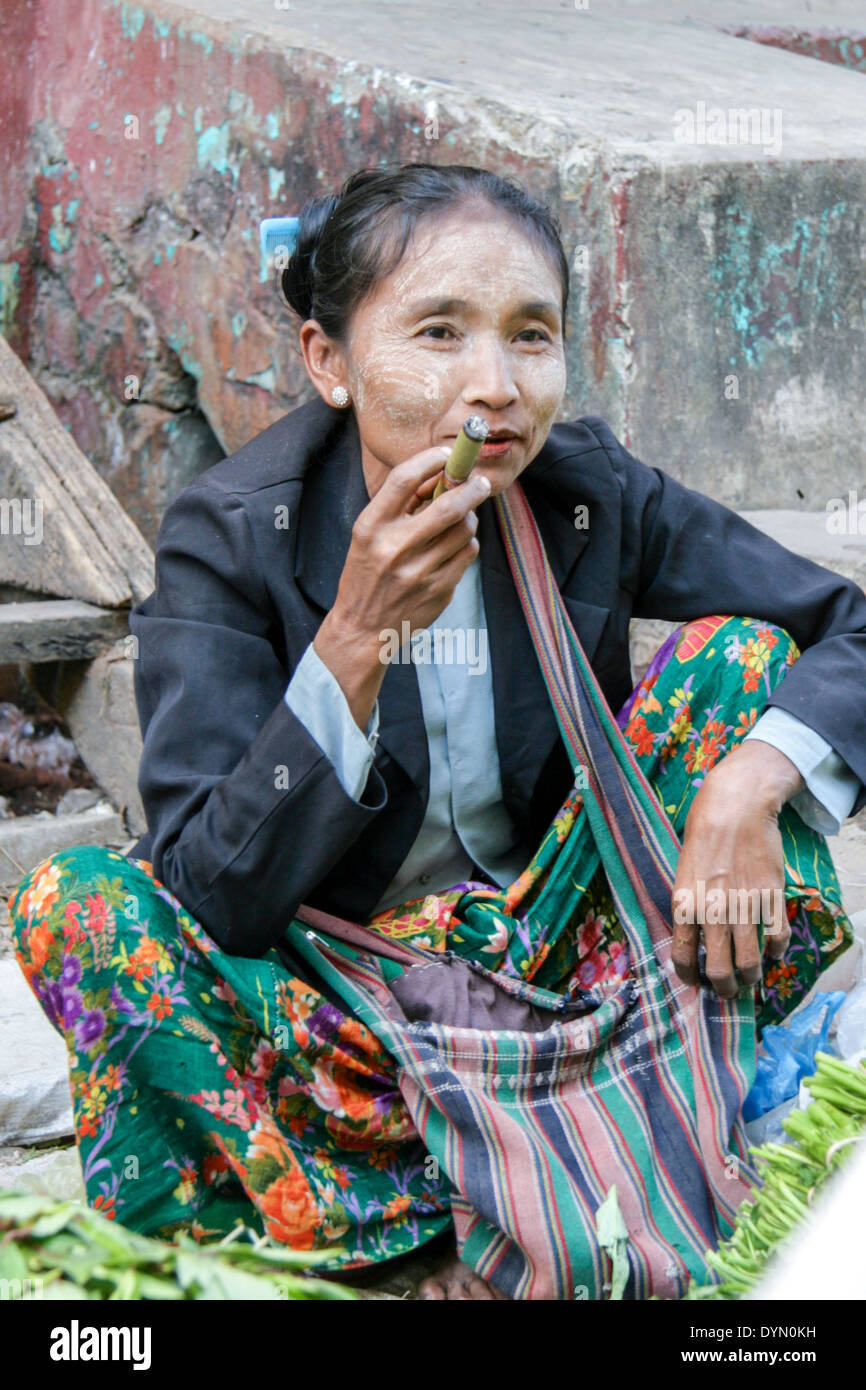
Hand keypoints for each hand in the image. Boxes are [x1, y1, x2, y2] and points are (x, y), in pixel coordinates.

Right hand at [330, 446, 490, 643]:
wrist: (362, 628)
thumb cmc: (366, 574)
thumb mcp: (369, 535)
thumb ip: (401, 505)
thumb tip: (440, 473)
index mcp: (371, 527)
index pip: (403, 479)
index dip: (430, 460)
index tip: (447, 454)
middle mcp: (394, 548)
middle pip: (448, 505)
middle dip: (472, 487)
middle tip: (481, 482)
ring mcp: (419, 572)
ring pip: (465, 530)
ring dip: (469, 518)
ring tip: (461, 520)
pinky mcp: (439, 590)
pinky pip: (468, 554)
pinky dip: (466, 544)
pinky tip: (454, 547)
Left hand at [670, 741, 803, 996]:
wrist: (735, 808)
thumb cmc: (703, 837)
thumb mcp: (683, 873)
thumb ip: (688, 907)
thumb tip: (693, 942)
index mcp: (685, 904)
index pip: (682, 957)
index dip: (689, 977)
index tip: (696, 983)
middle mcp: (713, 911)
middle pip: (719, 970)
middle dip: (725, 988)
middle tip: (729, 990)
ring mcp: (744, 906)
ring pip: (750, 963)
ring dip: (752, 977)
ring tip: (752, 976)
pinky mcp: (770, 897)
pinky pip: (777, 939)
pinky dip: (776, 951)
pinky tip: (773, 950)